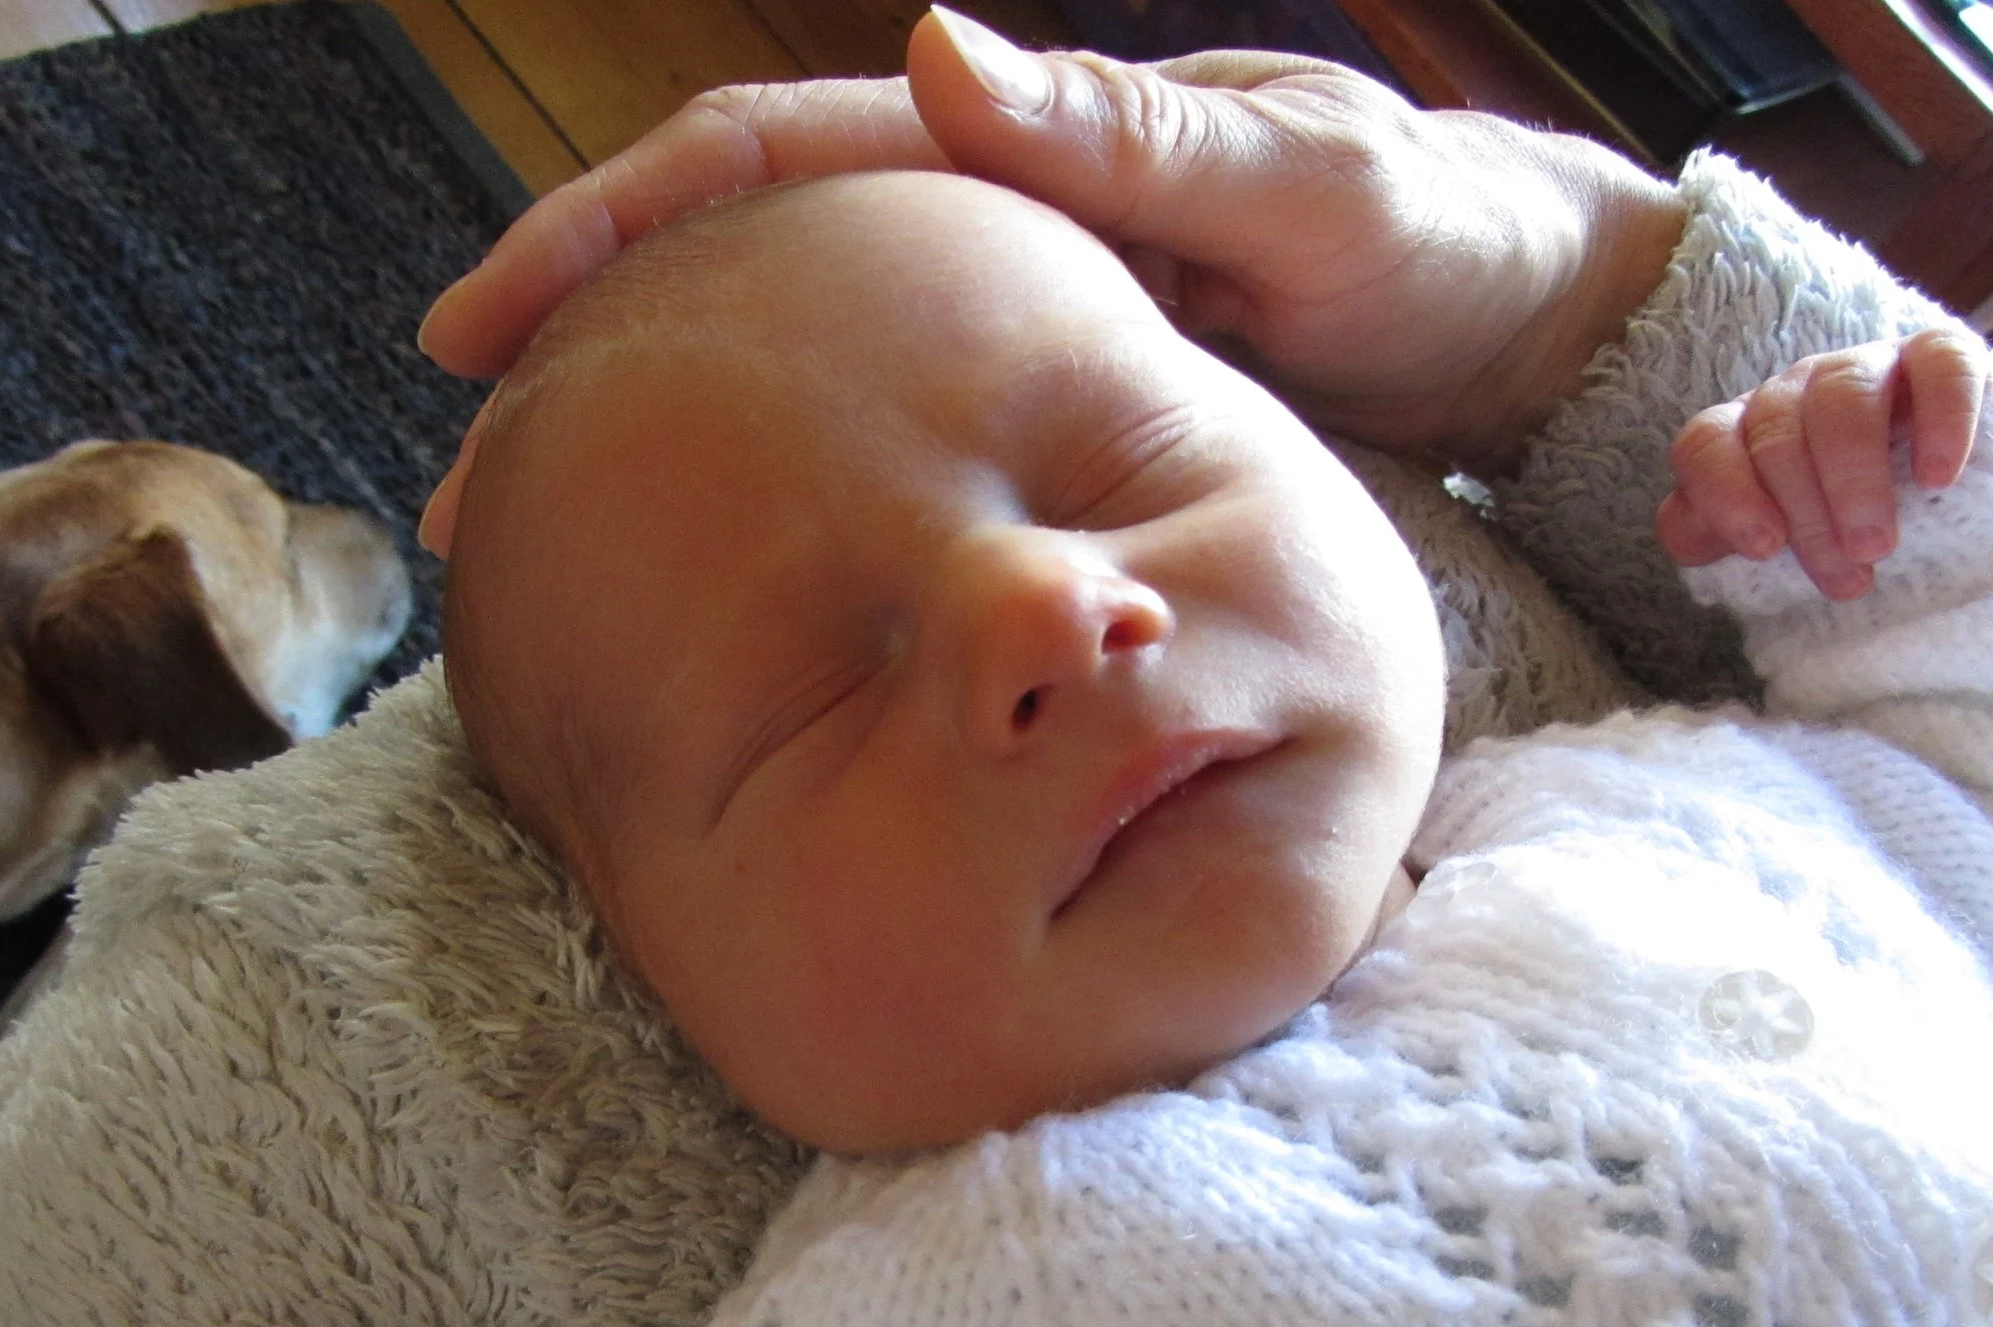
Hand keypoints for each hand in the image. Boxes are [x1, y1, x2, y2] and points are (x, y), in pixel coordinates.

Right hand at [415, 6, 1685, 551]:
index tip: (486, 322)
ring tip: (552, 572)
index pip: (760, 165)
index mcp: (1010, 155)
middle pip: (734, 282)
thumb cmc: (1438, 243)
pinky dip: (791, 525)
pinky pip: (884, 468)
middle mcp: (982, 235)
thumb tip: (928, 55)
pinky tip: (735, 604)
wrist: (1524, 326)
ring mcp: (1005, 342)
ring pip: (790, 384)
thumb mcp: (1308, 187)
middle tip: (468, 490)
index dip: (609, 234)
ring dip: (667, 459)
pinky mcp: (1044, 434)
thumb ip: (1137, 140)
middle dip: (589, 366)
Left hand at [1656, 329, 1989, 600]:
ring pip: (1843, 396)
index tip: (1766, 550)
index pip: (1705, 445)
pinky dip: (1939, 420)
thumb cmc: (1844, 531)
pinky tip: (1937, 477)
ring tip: (1876, 544)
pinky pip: (1939, 366)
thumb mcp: (1779, 544)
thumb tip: (1691, 533)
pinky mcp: (1941, 355)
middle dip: (1807, 513)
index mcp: (1745, 434)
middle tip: (1847, 576)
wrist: (1955, 507)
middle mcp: (1797, 392)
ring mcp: (1867, 366)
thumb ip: (1718, 534)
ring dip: (1855, 476)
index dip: (1726, 494)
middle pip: (1777, 431)